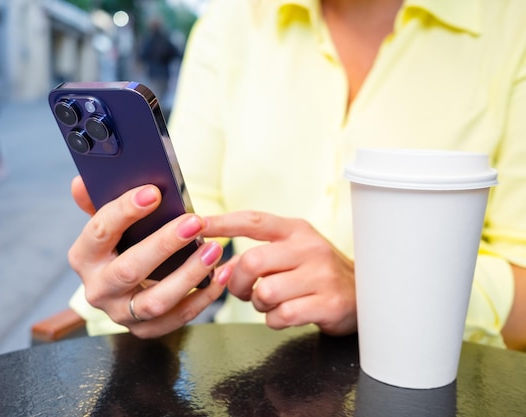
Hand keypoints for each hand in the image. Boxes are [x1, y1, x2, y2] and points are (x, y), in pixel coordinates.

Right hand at [69, 176, 229, 337]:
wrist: (124, 288)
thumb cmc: (120, 245)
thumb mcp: (107, 222)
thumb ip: (97, 201)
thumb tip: (82, 182)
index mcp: (84, 257)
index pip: (99, 232)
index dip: (125, 210)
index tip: (154, 193)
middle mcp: (98, 289)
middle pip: (129, 270)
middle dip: (164, 244)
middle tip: (194, 222)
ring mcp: (121, 314)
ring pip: (156, 301)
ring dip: (189, 274)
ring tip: (214, 250)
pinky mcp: (145, 329)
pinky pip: (177, 318)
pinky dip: (203, 297)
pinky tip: (221, 274)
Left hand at [203, 211, 356, 335]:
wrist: (365, 295)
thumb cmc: (316, 274)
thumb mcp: (291, 253)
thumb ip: (258, 255)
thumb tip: (217, 266)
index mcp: (295, 230)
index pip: (253, 220)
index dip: (222, 223)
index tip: (196, 223)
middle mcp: (308, 247)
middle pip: (252, 261)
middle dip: (238, 283)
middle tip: (243, 291)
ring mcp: (321, 275)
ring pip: (265, 292)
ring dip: (259, 304)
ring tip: (272, 303)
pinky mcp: (328, 303)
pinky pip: (282, 315)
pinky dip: (274, 320)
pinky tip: (286, 315)